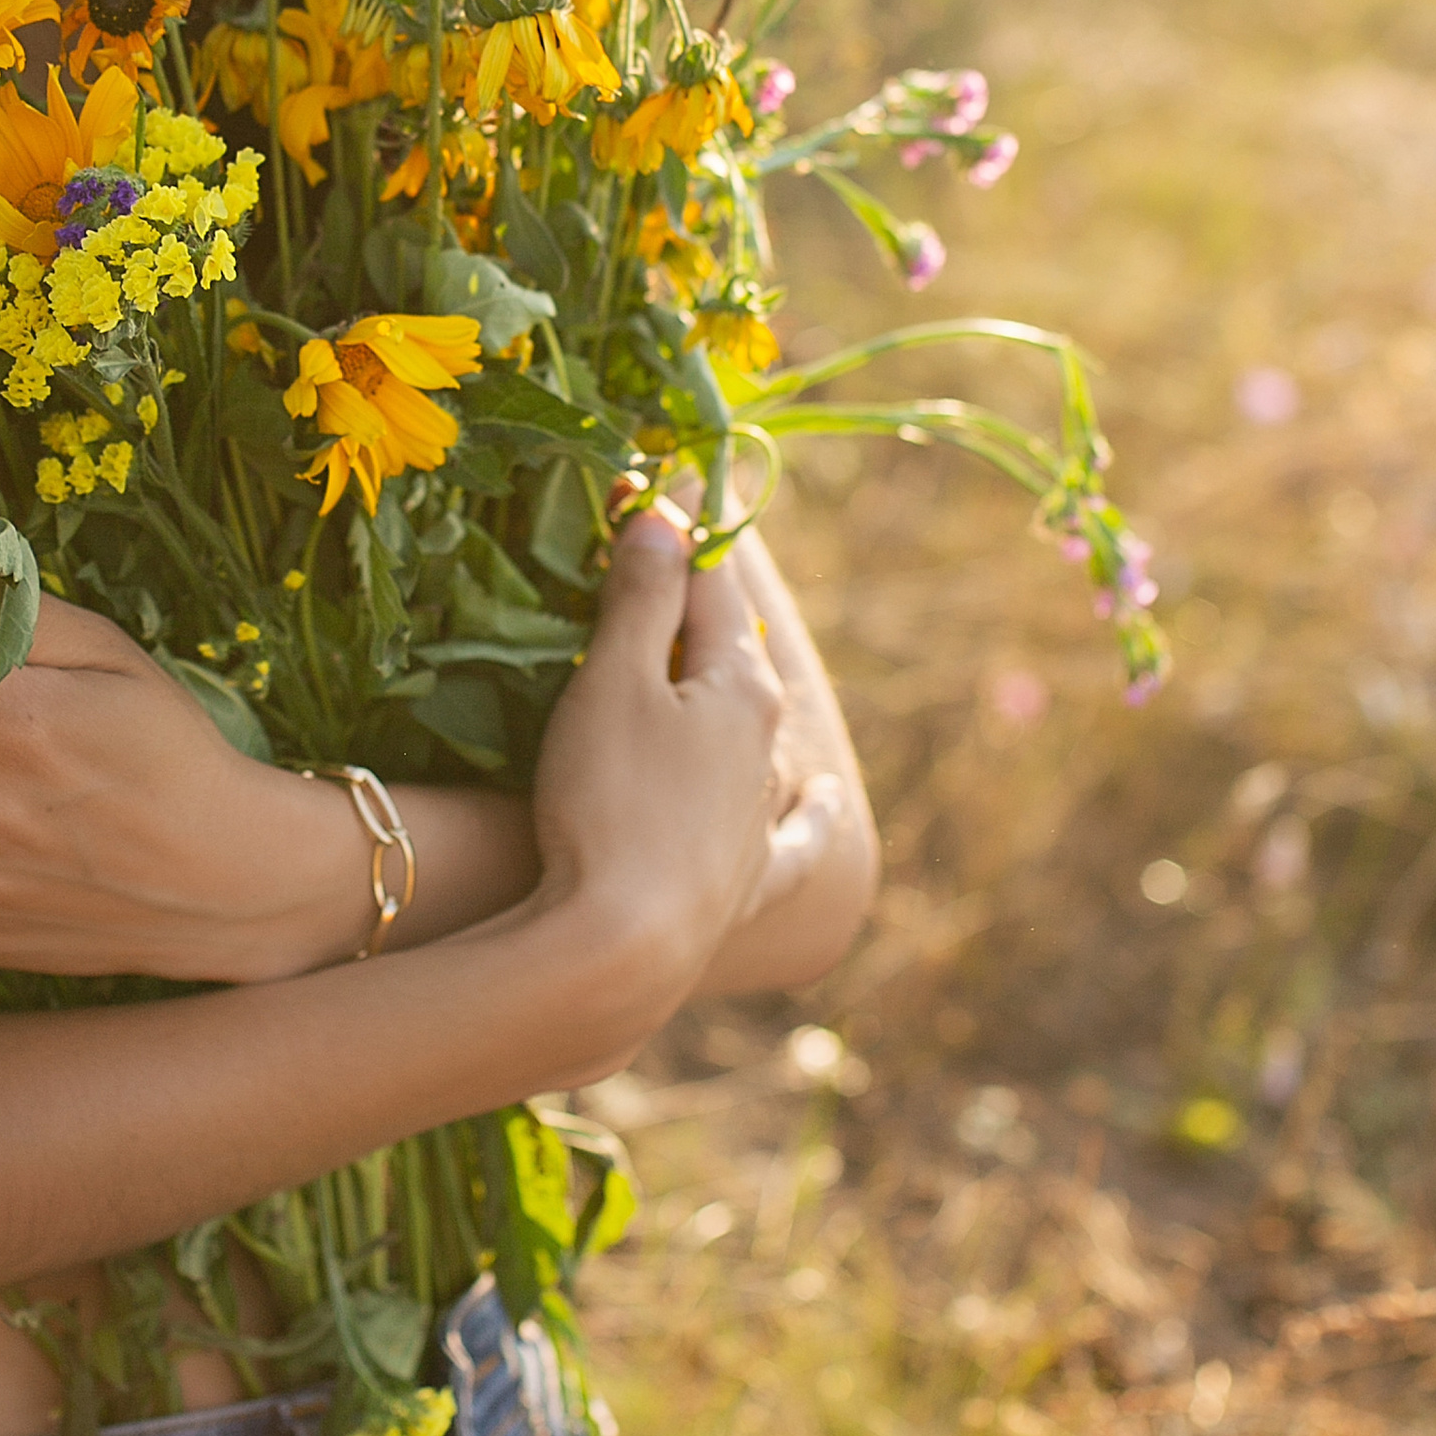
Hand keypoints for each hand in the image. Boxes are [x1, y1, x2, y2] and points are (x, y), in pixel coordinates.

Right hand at [524, 498, 786, 1023]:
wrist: (622, 946)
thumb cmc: (609, 800)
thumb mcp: (614, 681)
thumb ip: (643, 599)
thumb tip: (666, 517)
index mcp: (741, 686)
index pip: (710, 584)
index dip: (669, 532)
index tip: (633, 489)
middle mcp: (766, 746)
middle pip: (736, 653)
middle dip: (699, 603)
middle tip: (657, 555)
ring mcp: (761, 816)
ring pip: (759, 732)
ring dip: (731, 686)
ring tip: (706, 656)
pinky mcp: (747, 881)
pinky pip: (792, 837)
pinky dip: (809, 815)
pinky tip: (826, 805)